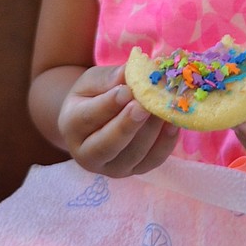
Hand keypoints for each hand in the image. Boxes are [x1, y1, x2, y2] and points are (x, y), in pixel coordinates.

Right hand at [58, 65, 178, 176]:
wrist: (97, 120)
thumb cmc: (93, 95)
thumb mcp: (93, 81)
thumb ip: (108, 78)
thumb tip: (129, 74)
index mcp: (71, 127)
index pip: (88, 118)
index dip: (108, 105)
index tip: (126, 91)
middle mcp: (87, 154)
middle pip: (107, 145)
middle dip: (128, 126)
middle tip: (144, 106)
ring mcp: (112, 167)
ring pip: (133, 154)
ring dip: (151, 131)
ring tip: (163, 108)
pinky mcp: (135, 171)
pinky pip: (153, 161)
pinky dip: (166, 143)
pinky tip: (173, 122)